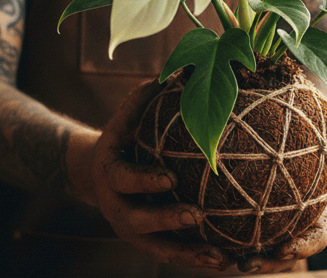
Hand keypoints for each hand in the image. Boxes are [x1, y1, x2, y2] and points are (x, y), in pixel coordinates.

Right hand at [91, 79, 232, 270]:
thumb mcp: (127, 116)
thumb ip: (145, 96)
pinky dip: (198, 259)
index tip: (170, 177)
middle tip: (197, 215)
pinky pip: (174, 255)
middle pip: (138, 221)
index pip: (125, 179)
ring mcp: (132, 231)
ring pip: (159, 249)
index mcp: (111, 175)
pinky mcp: (149, 244)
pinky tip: (226, 262)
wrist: (99, 173)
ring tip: (220, 258)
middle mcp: (117, 207)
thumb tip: (177, 68)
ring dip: (189, 254)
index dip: (145, 180)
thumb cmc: (124, 137)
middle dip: (166, 220)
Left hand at [235, 131, 326, 273]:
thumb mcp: (325, 145)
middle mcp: (301, 228)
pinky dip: (233, 244)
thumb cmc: (315, 147)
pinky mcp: (262, 226)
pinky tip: (210, 242)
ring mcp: (282, 230)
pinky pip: (249, 240)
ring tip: (227, 261)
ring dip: (249, 260)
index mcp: (320, 214)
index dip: (303, 247)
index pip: (317, 239)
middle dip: (269, 263)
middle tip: (247, 264)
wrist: (303, 152)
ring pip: (267, 254)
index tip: (285, 249)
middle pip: (287, 255)